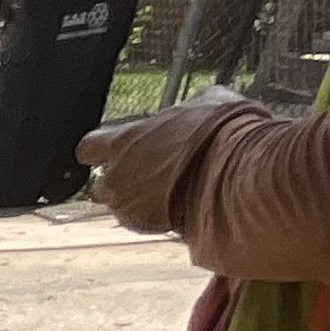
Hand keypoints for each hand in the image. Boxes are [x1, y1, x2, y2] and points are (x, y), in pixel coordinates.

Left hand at [77, 89, 248, 235]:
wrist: (241, 173)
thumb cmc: (223, 133)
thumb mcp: (205, 103)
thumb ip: (182, 111)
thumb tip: (191, 109)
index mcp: (122, 142)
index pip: (88, 147)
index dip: (100, 148)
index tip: (111, 148)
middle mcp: (117, 177)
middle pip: (103, 181)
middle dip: (120, 177)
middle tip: (149, 170)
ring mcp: (129, 206)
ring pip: (121, 204)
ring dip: (137, 197)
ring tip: (168, 188)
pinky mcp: (148, 227)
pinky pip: (141, 221)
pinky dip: (153, 214)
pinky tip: (177, 202)